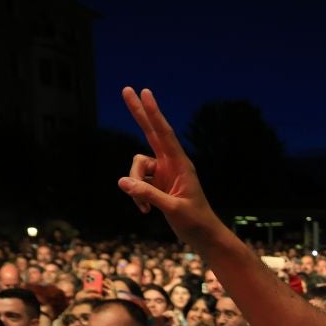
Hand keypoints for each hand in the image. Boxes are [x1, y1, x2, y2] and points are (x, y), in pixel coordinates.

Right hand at [117, 87, 218, 245]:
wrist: (203, 237)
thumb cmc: (195, 223)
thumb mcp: (172, 210)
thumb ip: (148, 194)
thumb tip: (122, 182)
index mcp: (181, 165)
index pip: (165, 134)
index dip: (154, 114)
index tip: (146, 93)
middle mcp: (171, 165)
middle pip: (151, 133)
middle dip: (138, 113)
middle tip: (127, 88)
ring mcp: (162, 173)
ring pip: (136, 167)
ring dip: (134, 187)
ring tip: (143, 208)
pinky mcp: (156, 184)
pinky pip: (136, 182)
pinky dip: (136, 196)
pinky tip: (146, 211)